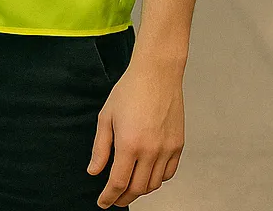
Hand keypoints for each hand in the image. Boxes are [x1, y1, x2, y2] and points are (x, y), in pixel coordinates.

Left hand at [87, 56, 185, 206]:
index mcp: (129, 144)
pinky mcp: (178, 145)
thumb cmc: (129, 91)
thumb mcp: (106, 117)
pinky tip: (147, 175)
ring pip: (154, 184)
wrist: (157, 74)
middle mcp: (151, 150)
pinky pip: (168, 173)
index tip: (103, 203)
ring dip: (140, 190)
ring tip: (129, 187)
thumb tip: (94, 172)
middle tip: (114, 199)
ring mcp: (167, 148)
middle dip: (123, 198)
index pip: (118, 183)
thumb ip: (100, 148)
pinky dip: (157, 179)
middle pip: (137, 188)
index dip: (109, 197)